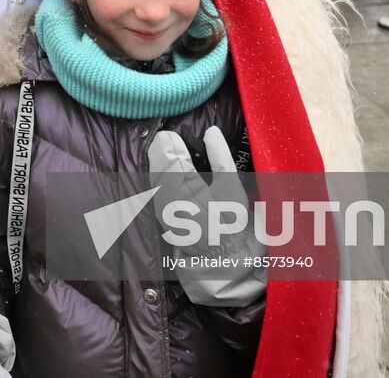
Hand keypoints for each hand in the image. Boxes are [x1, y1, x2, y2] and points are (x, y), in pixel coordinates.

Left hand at [148, 126, 265, 306]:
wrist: (225, 257)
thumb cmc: (233, 222)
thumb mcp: (232, 187)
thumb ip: (220, 157)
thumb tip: (211, 132)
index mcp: (194, 195)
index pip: (176, 165)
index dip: (171, 148)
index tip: (170, 135)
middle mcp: (176, 205)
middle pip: (162, 172)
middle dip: (161, 153)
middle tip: (163, 137)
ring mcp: (167, 213)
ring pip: (155, 182)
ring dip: (156, 164)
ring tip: (159, 148)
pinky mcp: (164, 218)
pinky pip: (155, 193)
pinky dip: (155, 178)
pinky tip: (157, 169)